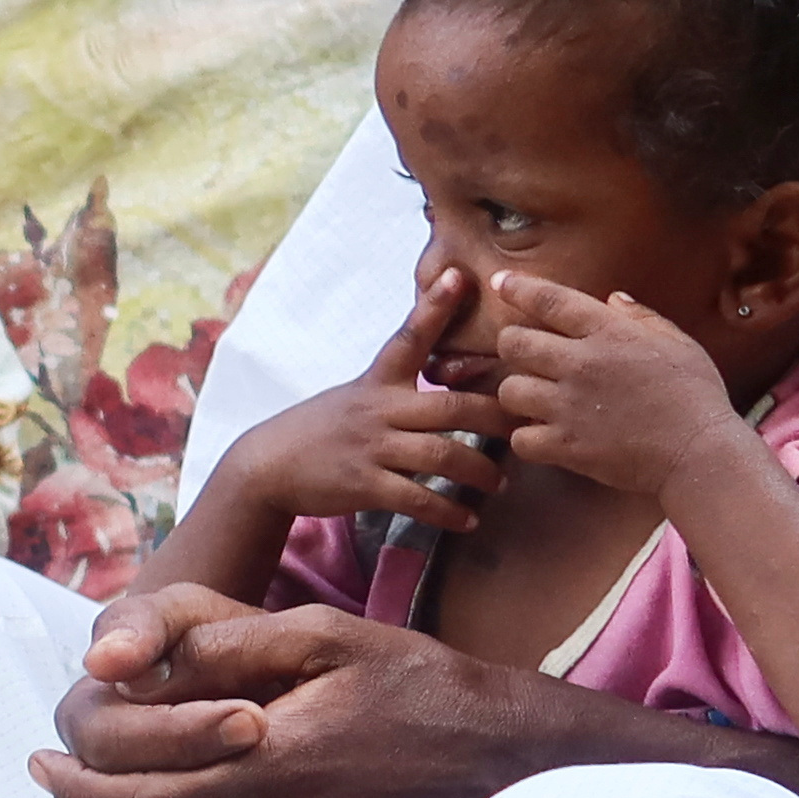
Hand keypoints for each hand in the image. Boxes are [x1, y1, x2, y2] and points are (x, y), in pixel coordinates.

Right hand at [223, 275, 502, 537]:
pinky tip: (468, 519)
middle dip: (495, 418)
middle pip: (450, 407)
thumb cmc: (323, 427)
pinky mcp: (363, 484)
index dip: (435, 307)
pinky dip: (447, 512)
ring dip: (479, 472)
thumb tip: (451, 373)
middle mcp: (378, 409)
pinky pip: (416, 498)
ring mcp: (371, 447)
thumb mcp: (358, 393)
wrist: (270, 464)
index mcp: (378, 381)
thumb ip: (400, 382)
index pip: (410, 337)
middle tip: (528, 427)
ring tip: (500, 482)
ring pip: (441, 456)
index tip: (463, 277)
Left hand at [483, 276, 747, 502]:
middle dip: (513, 345)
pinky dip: (527, 438)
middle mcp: (582, 364)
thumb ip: (642, 318)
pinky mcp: (567, 446)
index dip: (519, 288)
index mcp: (610, 332)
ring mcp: (570, 406)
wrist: (699, 453)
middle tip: (525, 355)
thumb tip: (612, 299)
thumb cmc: (696, 396)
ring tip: (535, 400)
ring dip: (518, 393)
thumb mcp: (679, 343)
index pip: (551, 300)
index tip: (500, 282)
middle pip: (514, 343)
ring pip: (509, 390)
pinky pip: (519, 437)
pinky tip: (544, 435)